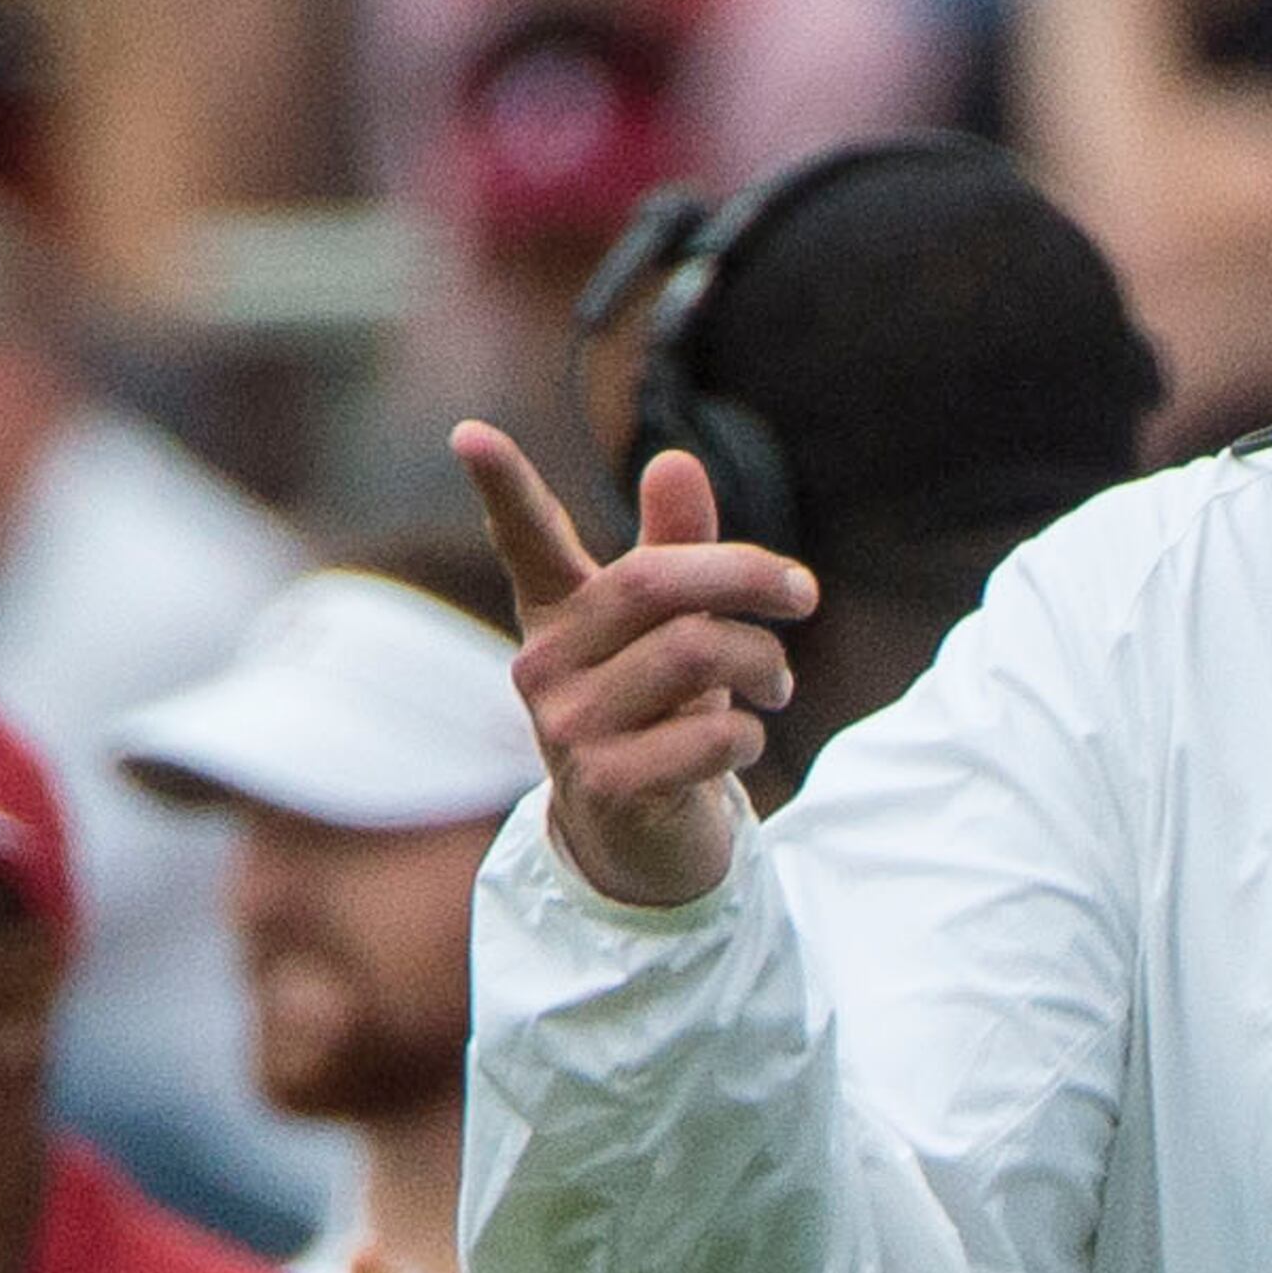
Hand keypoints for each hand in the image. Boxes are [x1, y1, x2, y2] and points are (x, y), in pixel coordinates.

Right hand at [454, 430, 819, 910]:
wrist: (648, 840)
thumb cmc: (662, 714)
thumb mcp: (675, 629)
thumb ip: (679, 549)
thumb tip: (674, 460)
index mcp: (561, 615)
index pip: (527, 542)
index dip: (503, 487)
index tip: (468, 432)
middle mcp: (546, 665)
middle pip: (655, 583)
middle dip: (748, 576)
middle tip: (804, 595)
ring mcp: (568, 728)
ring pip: (695, 652)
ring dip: (765, 664)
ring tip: (779, 683)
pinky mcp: (604, 786)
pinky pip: (708, 732)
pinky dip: (747, 733)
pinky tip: (739, 744)